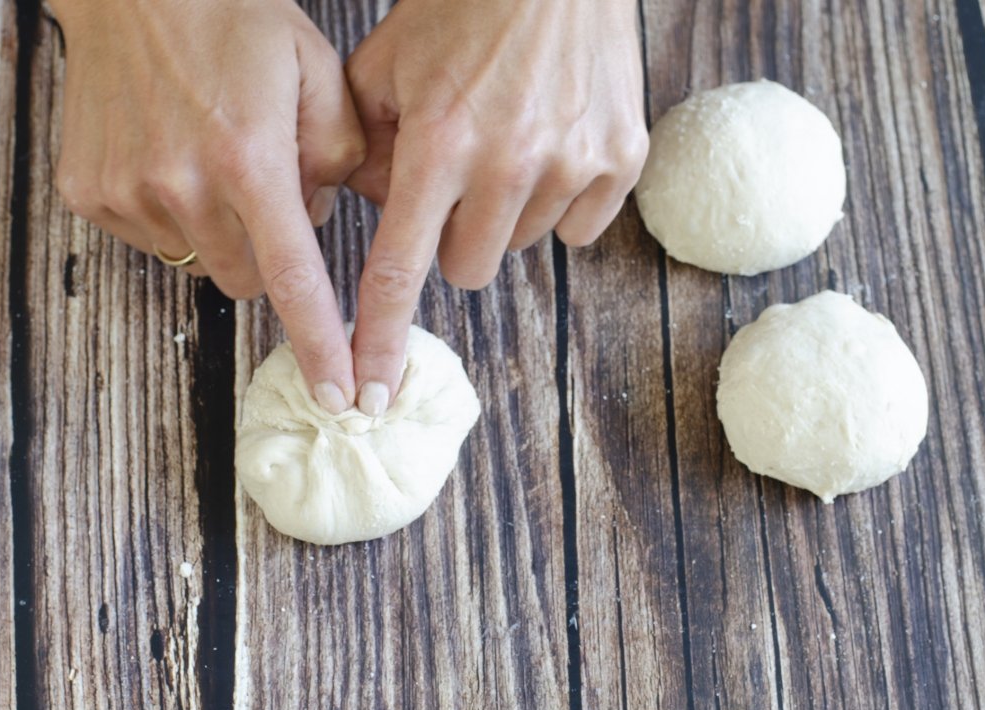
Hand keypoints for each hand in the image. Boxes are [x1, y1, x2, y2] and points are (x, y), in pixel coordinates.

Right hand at [52, 0, 365, 412]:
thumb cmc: (234, 21)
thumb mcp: (316, 72)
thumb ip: (338, 156)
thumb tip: (319, 221)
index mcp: (250, 161)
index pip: (295, 280)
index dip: (321, 344)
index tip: (340, 396)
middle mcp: (184, 186)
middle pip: (247, 281)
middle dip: (268, 254)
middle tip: (263, 189)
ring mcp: (129, 193)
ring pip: (200, 261)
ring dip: (219, 232)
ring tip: (212, 159)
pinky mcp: (90, 193)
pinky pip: (152, 238)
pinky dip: (172, 214)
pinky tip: (170, 156)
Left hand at [343, 0, 647, 414]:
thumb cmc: (463, 3)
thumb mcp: (385, 61)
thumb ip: (361, 144)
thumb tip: (368, 203)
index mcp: (440, 141)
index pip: (399, 266)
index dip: (378, 338)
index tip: (369, 395)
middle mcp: (509, 162)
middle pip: (468, 269)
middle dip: (454, 239)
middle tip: (457, 183)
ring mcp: (574, 163)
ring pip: (521, 246)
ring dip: (505, 214)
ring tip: (509, 141)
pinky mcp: (623, 159)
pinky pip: (578, 227)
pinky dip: (559, 201)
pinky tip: (552, 146)